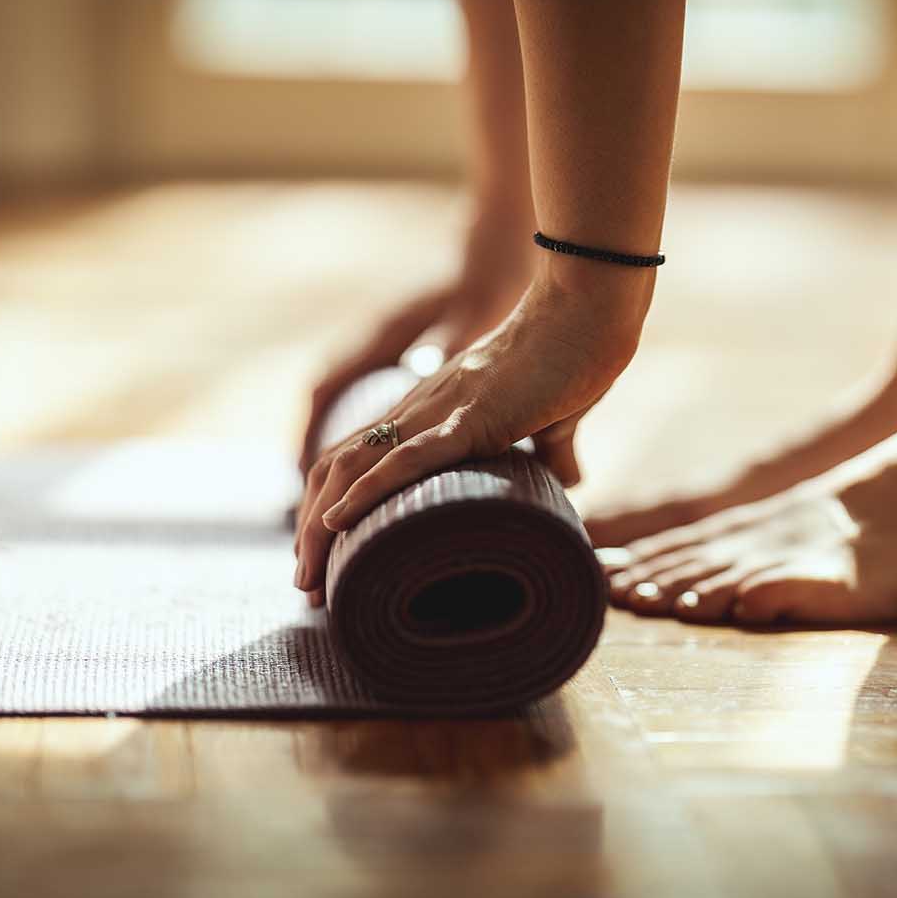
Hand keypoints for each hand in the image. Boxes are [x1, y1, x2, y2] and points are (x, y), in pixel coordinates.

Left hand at [295, 261, 652, 602]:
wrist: (590, 311)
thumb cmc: (576, 355)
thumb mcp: (555, 415)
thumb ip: (552, 448)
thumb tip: (570, 481)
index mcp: (434, 411)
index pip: (359, 459)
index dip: (333, 506)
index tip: (328, 559)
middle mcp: (421, 409)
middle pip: (337, 468)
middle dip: (312, 530)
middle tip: (306, 586)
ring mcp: (440, 410)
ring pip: (354, 466)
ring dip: (322, 524)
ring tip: (308, 576)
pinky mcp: (471, 417)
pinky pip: (407, 457)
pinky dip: (366, 490)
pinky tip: (338, 521)